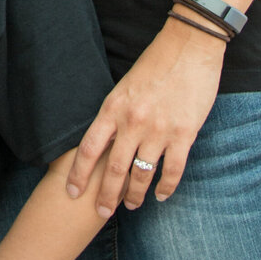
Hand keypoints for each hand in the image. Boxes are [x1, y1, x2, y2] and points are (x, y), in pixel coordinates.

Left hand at [65, 15, 222, 213]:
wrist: (189, 45)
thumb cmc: (156, 62)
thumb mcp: (125, 85)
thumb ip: (117, 112)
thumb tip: (107, 138)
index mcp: (114, 107)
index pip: (89, 149)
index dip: (78, 174)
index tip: (71, 192)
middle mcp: (133, 122)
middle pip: (113, 170)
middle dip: (105, 196)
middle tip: (101, 213)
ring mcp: (159, 130)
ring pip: (142, 175)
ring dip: (135, 195)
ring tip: (132, 205)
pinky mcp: (184, 134)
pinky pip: (172, 170)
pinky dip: (165, 187)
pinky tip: (161, 195)